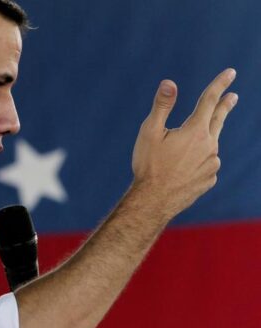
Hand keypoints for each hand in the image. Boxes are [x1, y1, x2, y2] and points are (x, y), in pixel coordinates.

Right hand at [131, 68, 237, 217]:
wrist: (153, 201)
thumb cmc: (148, 165)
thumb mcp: (149, 132)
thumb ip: (162, 106)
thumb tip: (170, 83)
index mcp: (195, 131)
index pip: (210, 101)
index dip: (219, 84)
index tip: (230, 73)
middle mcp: (209, 146)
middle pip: (218, 120)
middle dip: (224, 106)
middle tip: (233, 97)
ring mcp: (212, 164)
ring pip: (210, 145)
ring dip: (204, 140)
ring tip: (186, 146)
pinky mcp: (209, 179)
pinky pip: (206, 165)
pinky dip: (199, 161)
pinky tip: (184, 169)